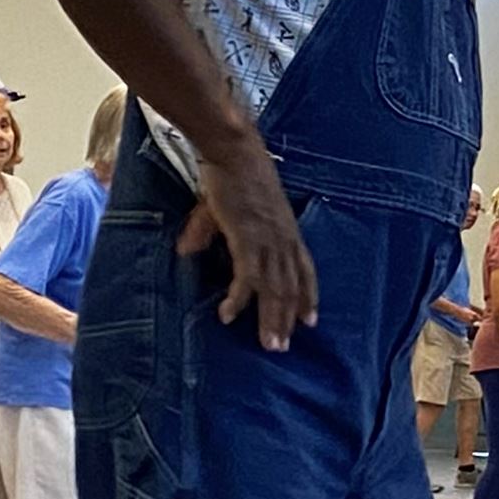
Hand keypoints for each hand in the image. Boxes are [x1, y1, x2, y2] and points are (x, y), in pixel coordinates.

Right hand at [181, 143, 316, 352]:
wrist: (233, 151)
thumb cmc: (233, 172)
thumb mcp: (225, 207)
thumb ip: (207, 231)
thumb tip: (186, 250)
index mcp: (287, 230)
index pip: (305, 269)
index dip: (308, 296)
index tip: (311, 321)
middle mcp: (284, 239)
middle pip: (291, 287)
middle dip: (287, 318)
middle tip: (282, 346)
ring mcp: (268, 241)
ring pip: (275, 289)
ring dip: (271, 319)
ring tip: (269, 345)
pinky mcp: (248, 239)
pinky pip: (247, 278)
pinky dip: (240, 299)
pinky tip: (229, 315)